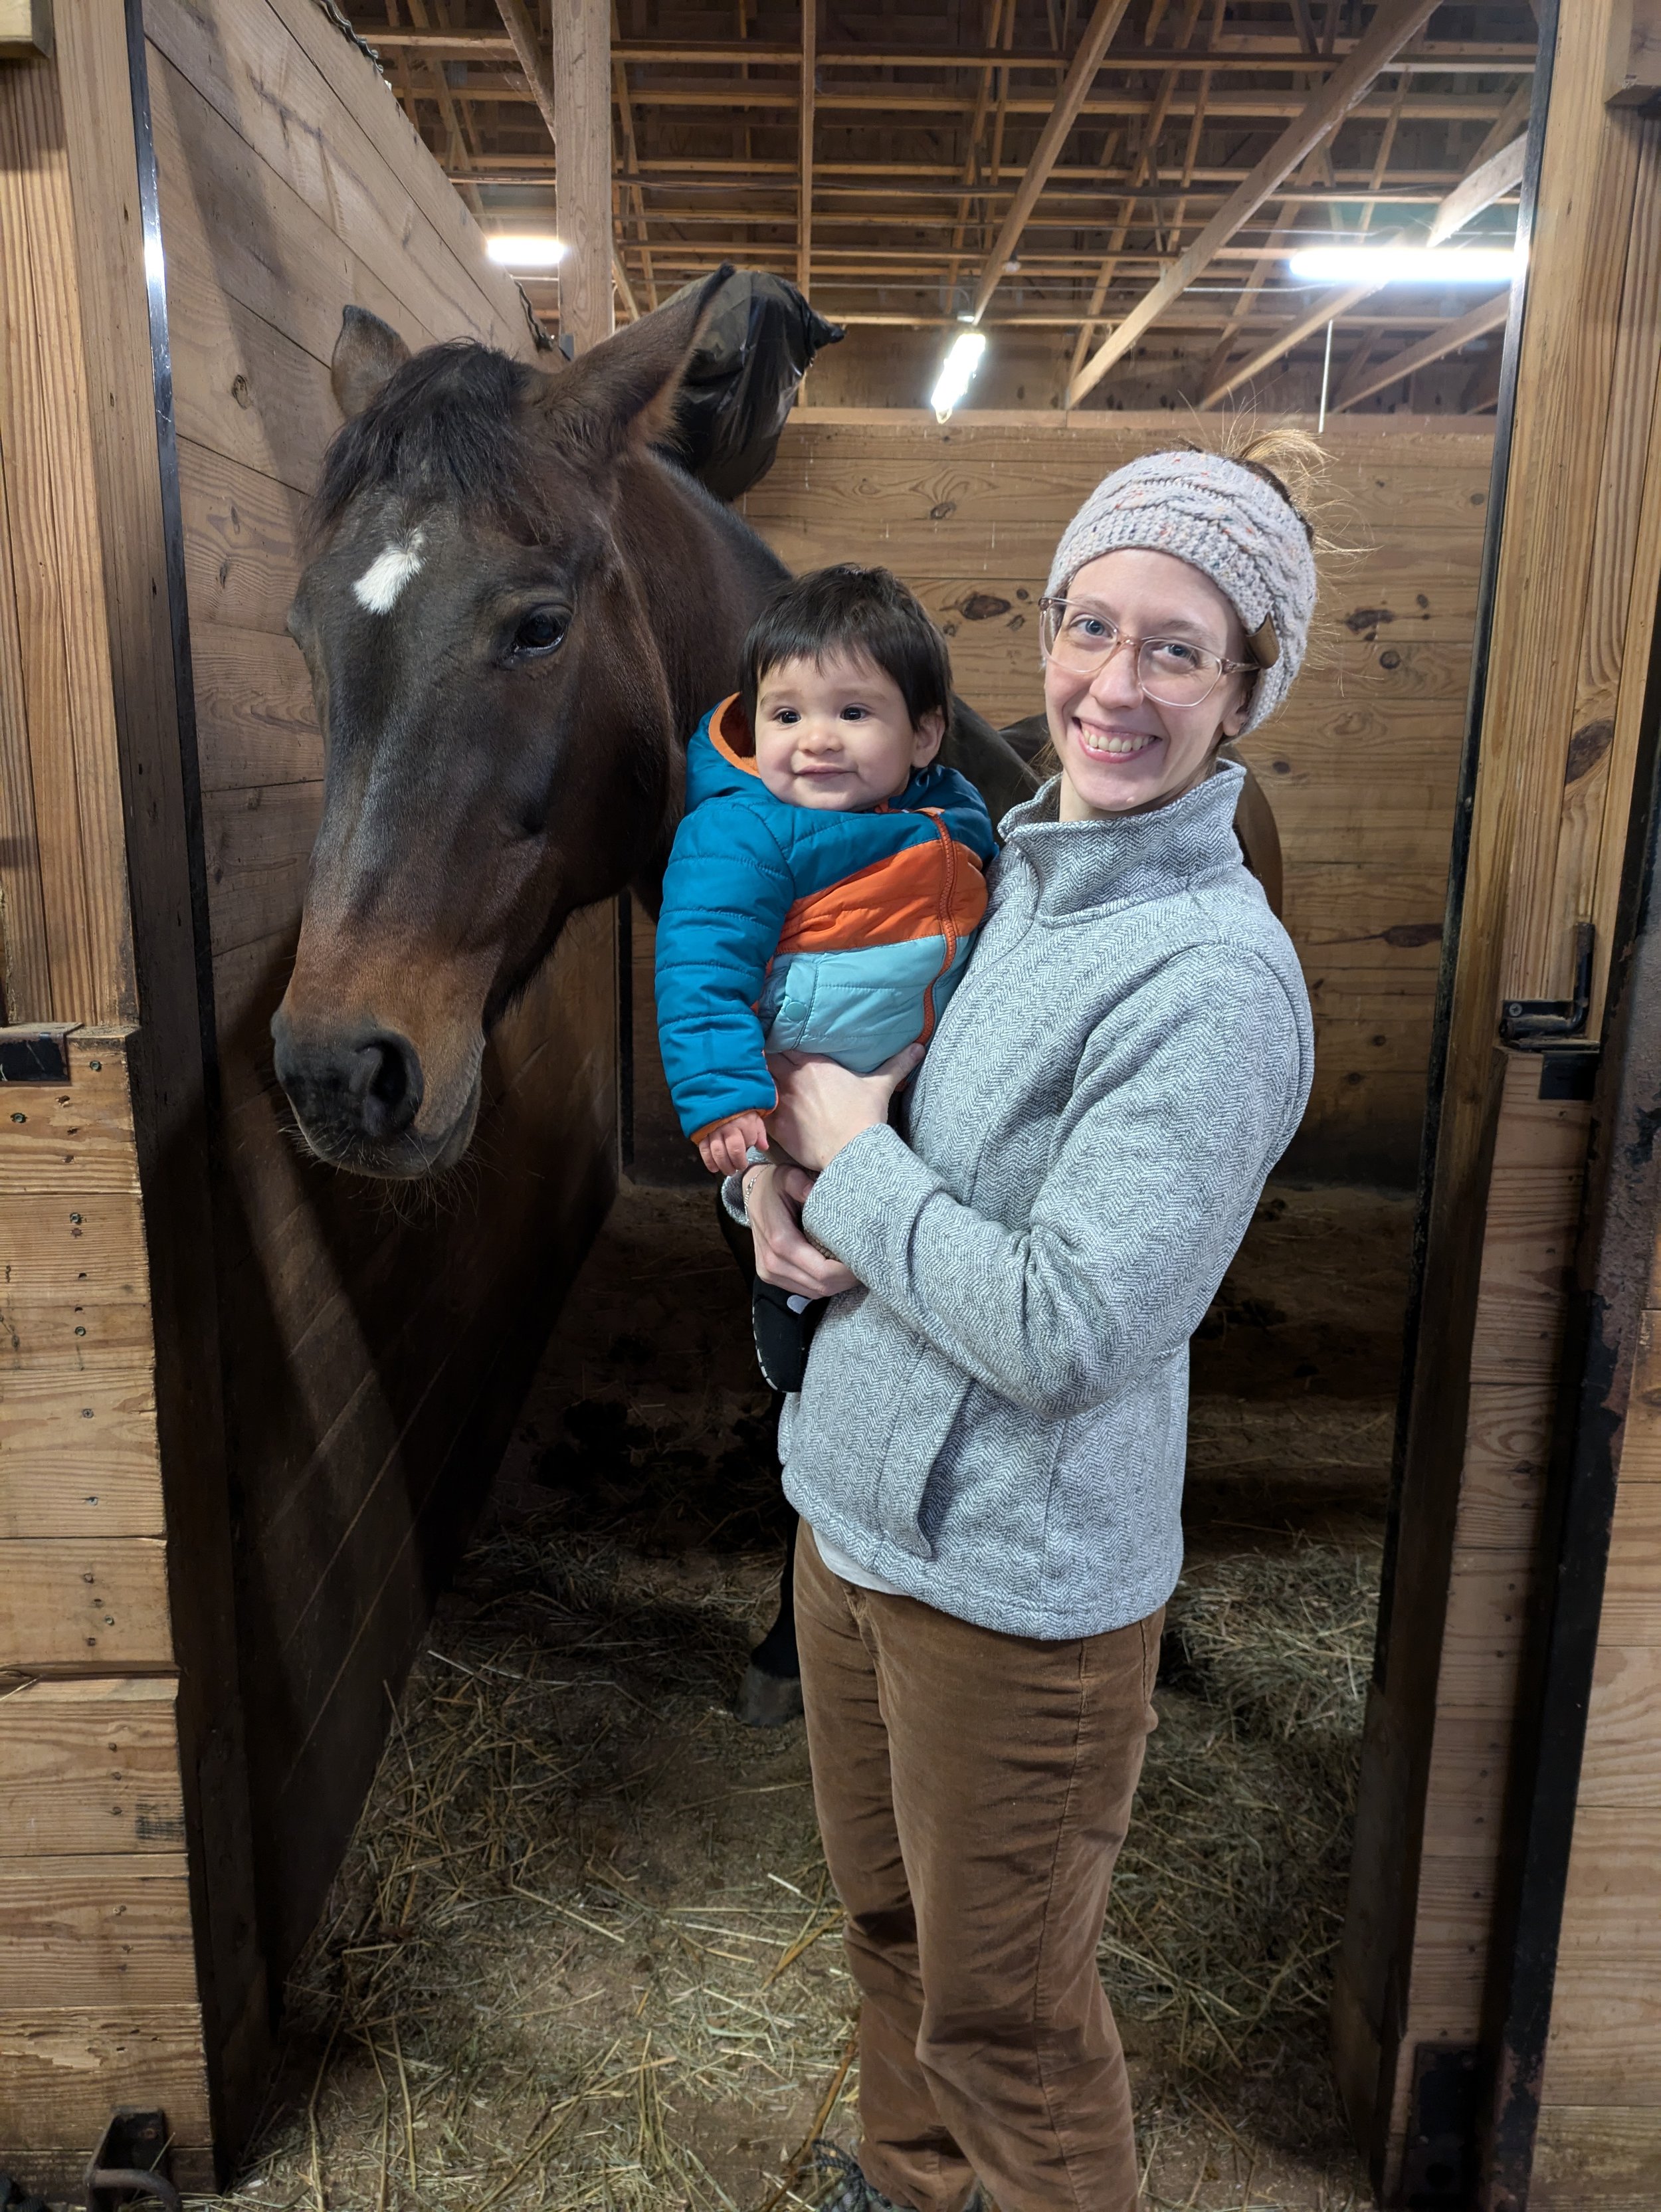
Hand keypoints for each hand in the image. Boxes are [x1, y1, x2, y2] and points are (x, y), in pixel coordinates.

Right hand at [697, 1110, 768, 1175]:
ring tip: (729, 1171)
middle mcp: (728, 1126)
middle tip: (739, 1167)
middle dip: (738, 1163)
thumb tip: (763, 1147)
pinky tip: (714, 1169)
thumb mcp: (753, 1114)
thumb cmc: (738, 1106)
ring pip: (718, 1152)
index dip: (750, 1144)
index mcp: (743, 1121)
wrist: (715, 1094)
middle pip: (734, 1150)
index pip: (750, 1139)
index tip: (749, 1145)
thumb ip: (759, 1130)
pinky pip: (704, 1150)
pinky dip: (709, 1162)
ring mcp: (714, 1130)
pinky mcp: (702, 1133)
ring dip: (724, 1165)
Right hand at [745, 1163, 859, 1299]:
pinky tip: (836, 1270)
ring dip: (837, 1284)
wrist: (751, 1193)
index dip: (848, 1272)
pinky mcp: (770, 1276)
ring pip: (814, 1292)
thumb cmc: (774, 1184)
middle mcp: (772, 1263)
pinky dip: (823, 1284)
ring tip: (855, 1267)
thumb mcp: (788, 1176)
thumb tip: (816, 1192)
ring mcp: (769, 1273)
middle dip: (847, 1280)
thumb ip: (801, 1183)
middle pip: (821, 1286)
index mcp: (780, 1242)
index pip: (823, 1272)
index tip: (867, 1260)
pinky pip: (805, 1290)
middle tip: (868, 1264)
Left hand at [767, 1044, 923, 1172]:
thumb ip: (897, 1063)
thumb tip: (919, 1047)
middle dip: (762, 1057)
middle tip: (758, 1057)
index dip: (776, 1038)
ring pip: (757, 1082)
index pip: (784, 1040)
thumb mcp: (881, 1085)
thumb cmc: (865, 1116)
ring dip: (755, 1081)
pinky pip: (755, 1110)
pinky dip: (753, 1108)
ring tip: (750, 1080)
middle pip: (766, 1057)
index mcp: (814, 1063)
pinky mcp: (776, 1124)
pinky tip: (752, 1108)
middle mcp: (794, 1078)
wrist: (853, 1151)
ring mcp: (782, 1101)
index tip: (773, 1037)